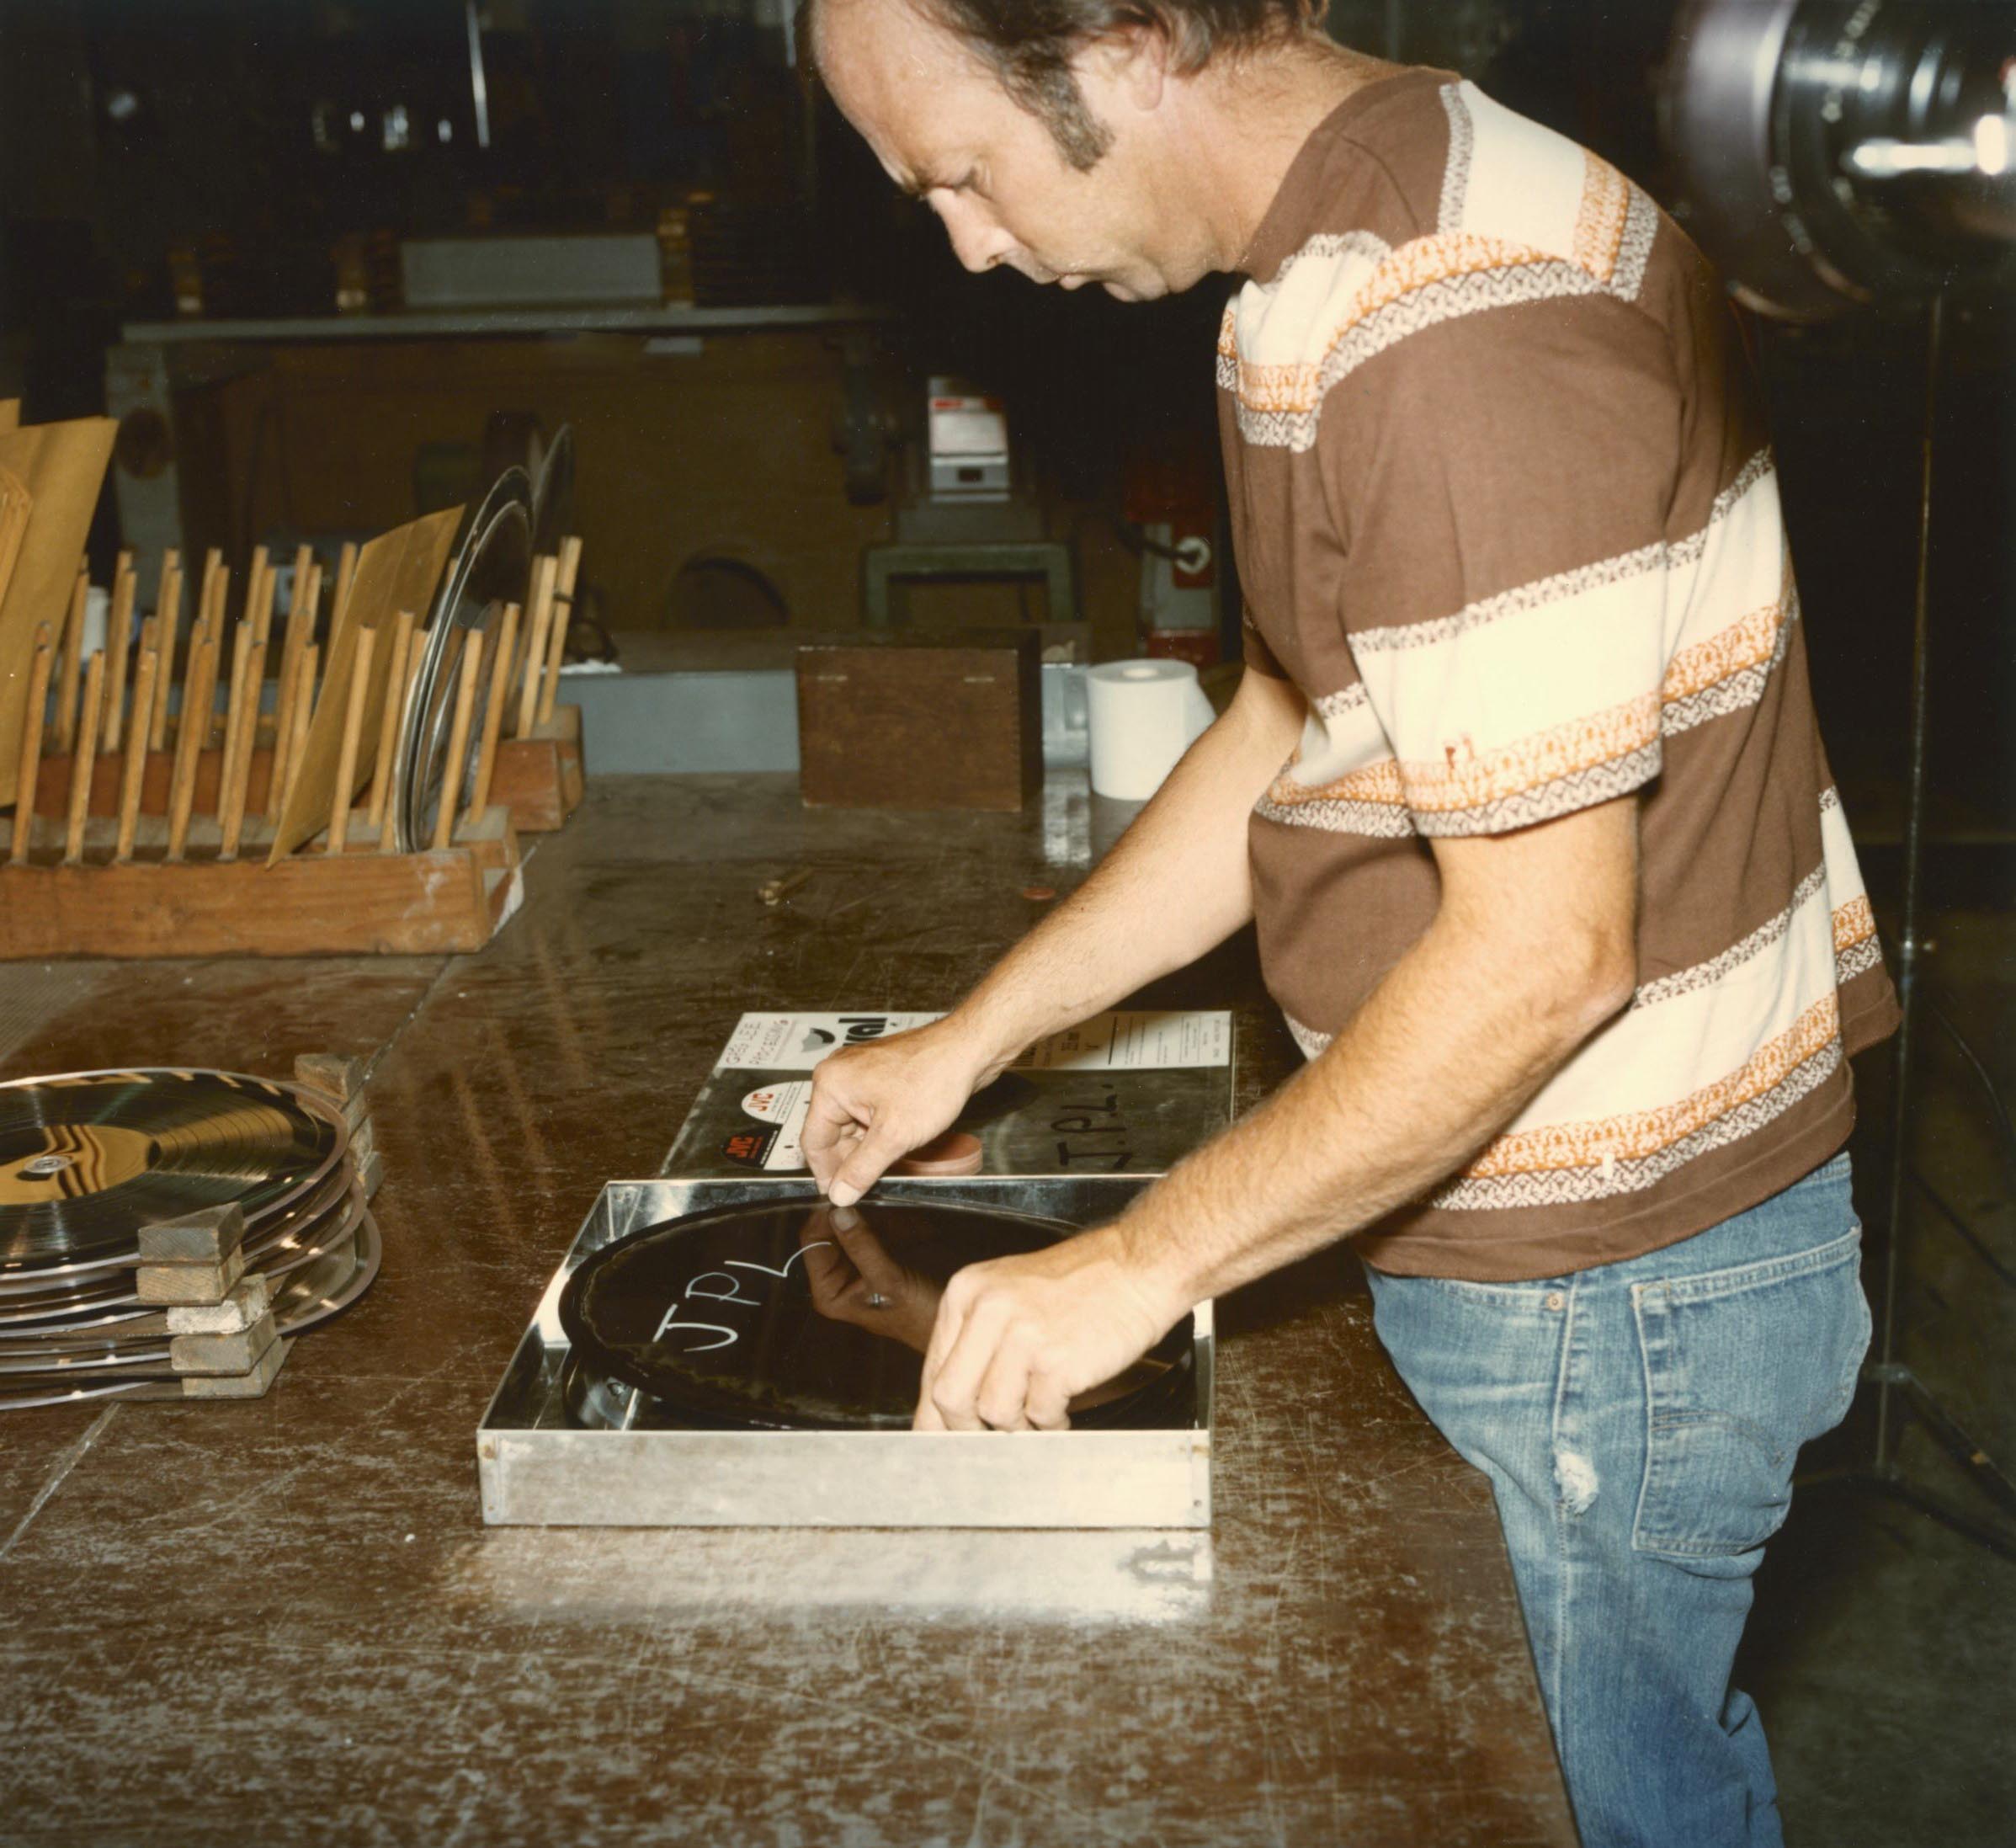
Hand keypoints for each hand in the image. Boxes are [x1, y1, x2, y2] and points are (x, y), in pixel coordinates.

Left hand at [796, 1204, 941, 1354]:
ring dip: (876, 1212)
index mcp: (829, 1289)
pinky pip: (879, 1225)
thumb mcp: (888, 1281)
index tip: (844, 1194)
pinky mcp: (882, 1251)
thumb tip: (839, 1213)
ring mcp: (860, 1260)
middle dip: (854, 1211)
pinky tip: (910, 1223)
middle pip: (833, 1228)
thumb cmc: (918, 1315)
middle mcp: (839, 1274)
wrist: (951, 1322)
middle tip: (872, 1194)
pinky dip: (892, 1218)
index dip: (825, 1216)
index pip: (813, 1241)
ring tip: (897, 1214)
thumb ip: (862, 1247)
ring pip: (857, 1222)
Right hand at [803, 1019, 995, 1206]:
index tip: (837, 1196)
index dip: (825, 1173)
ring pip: (852, 1123)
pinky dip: (876, 1132)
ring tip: (883, 1168)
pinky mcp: (880, 1075)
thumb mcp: (894, 1136)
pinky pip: (868, 1112)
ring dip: (865, 1147)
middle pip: (832, 1132)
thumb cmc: (933, 1079)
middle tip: (862, 1188)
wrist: (968, 1050)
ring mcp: (860, 1073)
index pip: (814, 1140)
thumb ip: (862, 1169)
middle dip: (848, 1160)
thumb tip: (840, 1193)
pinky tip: (892, 1148)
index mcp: (831, 1084)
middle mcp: (840, 1074)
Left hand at [914, 1225, 1186, 1431]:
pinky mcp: (1057, 1360)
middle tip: (990, 1438)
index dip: (936, 1414)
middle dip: (967, 1430)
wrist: (1138, 1265)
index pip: (932, 1370)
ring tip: (1039, 1411)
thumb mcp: (1010, 1295)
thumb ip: (975, 1342)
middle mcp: (988, 1309)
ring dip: (1018, 1426)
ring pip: (993, 1412)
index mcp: (967, 1292)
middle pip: (949, 1397)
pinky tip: (1063, 1407)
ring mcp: (1022, 1334)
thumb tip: (947, 1406)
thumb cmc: (1082, 1283)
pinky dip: (1052, 1422)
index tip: (945, 1434)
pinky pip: (1040, 1415)